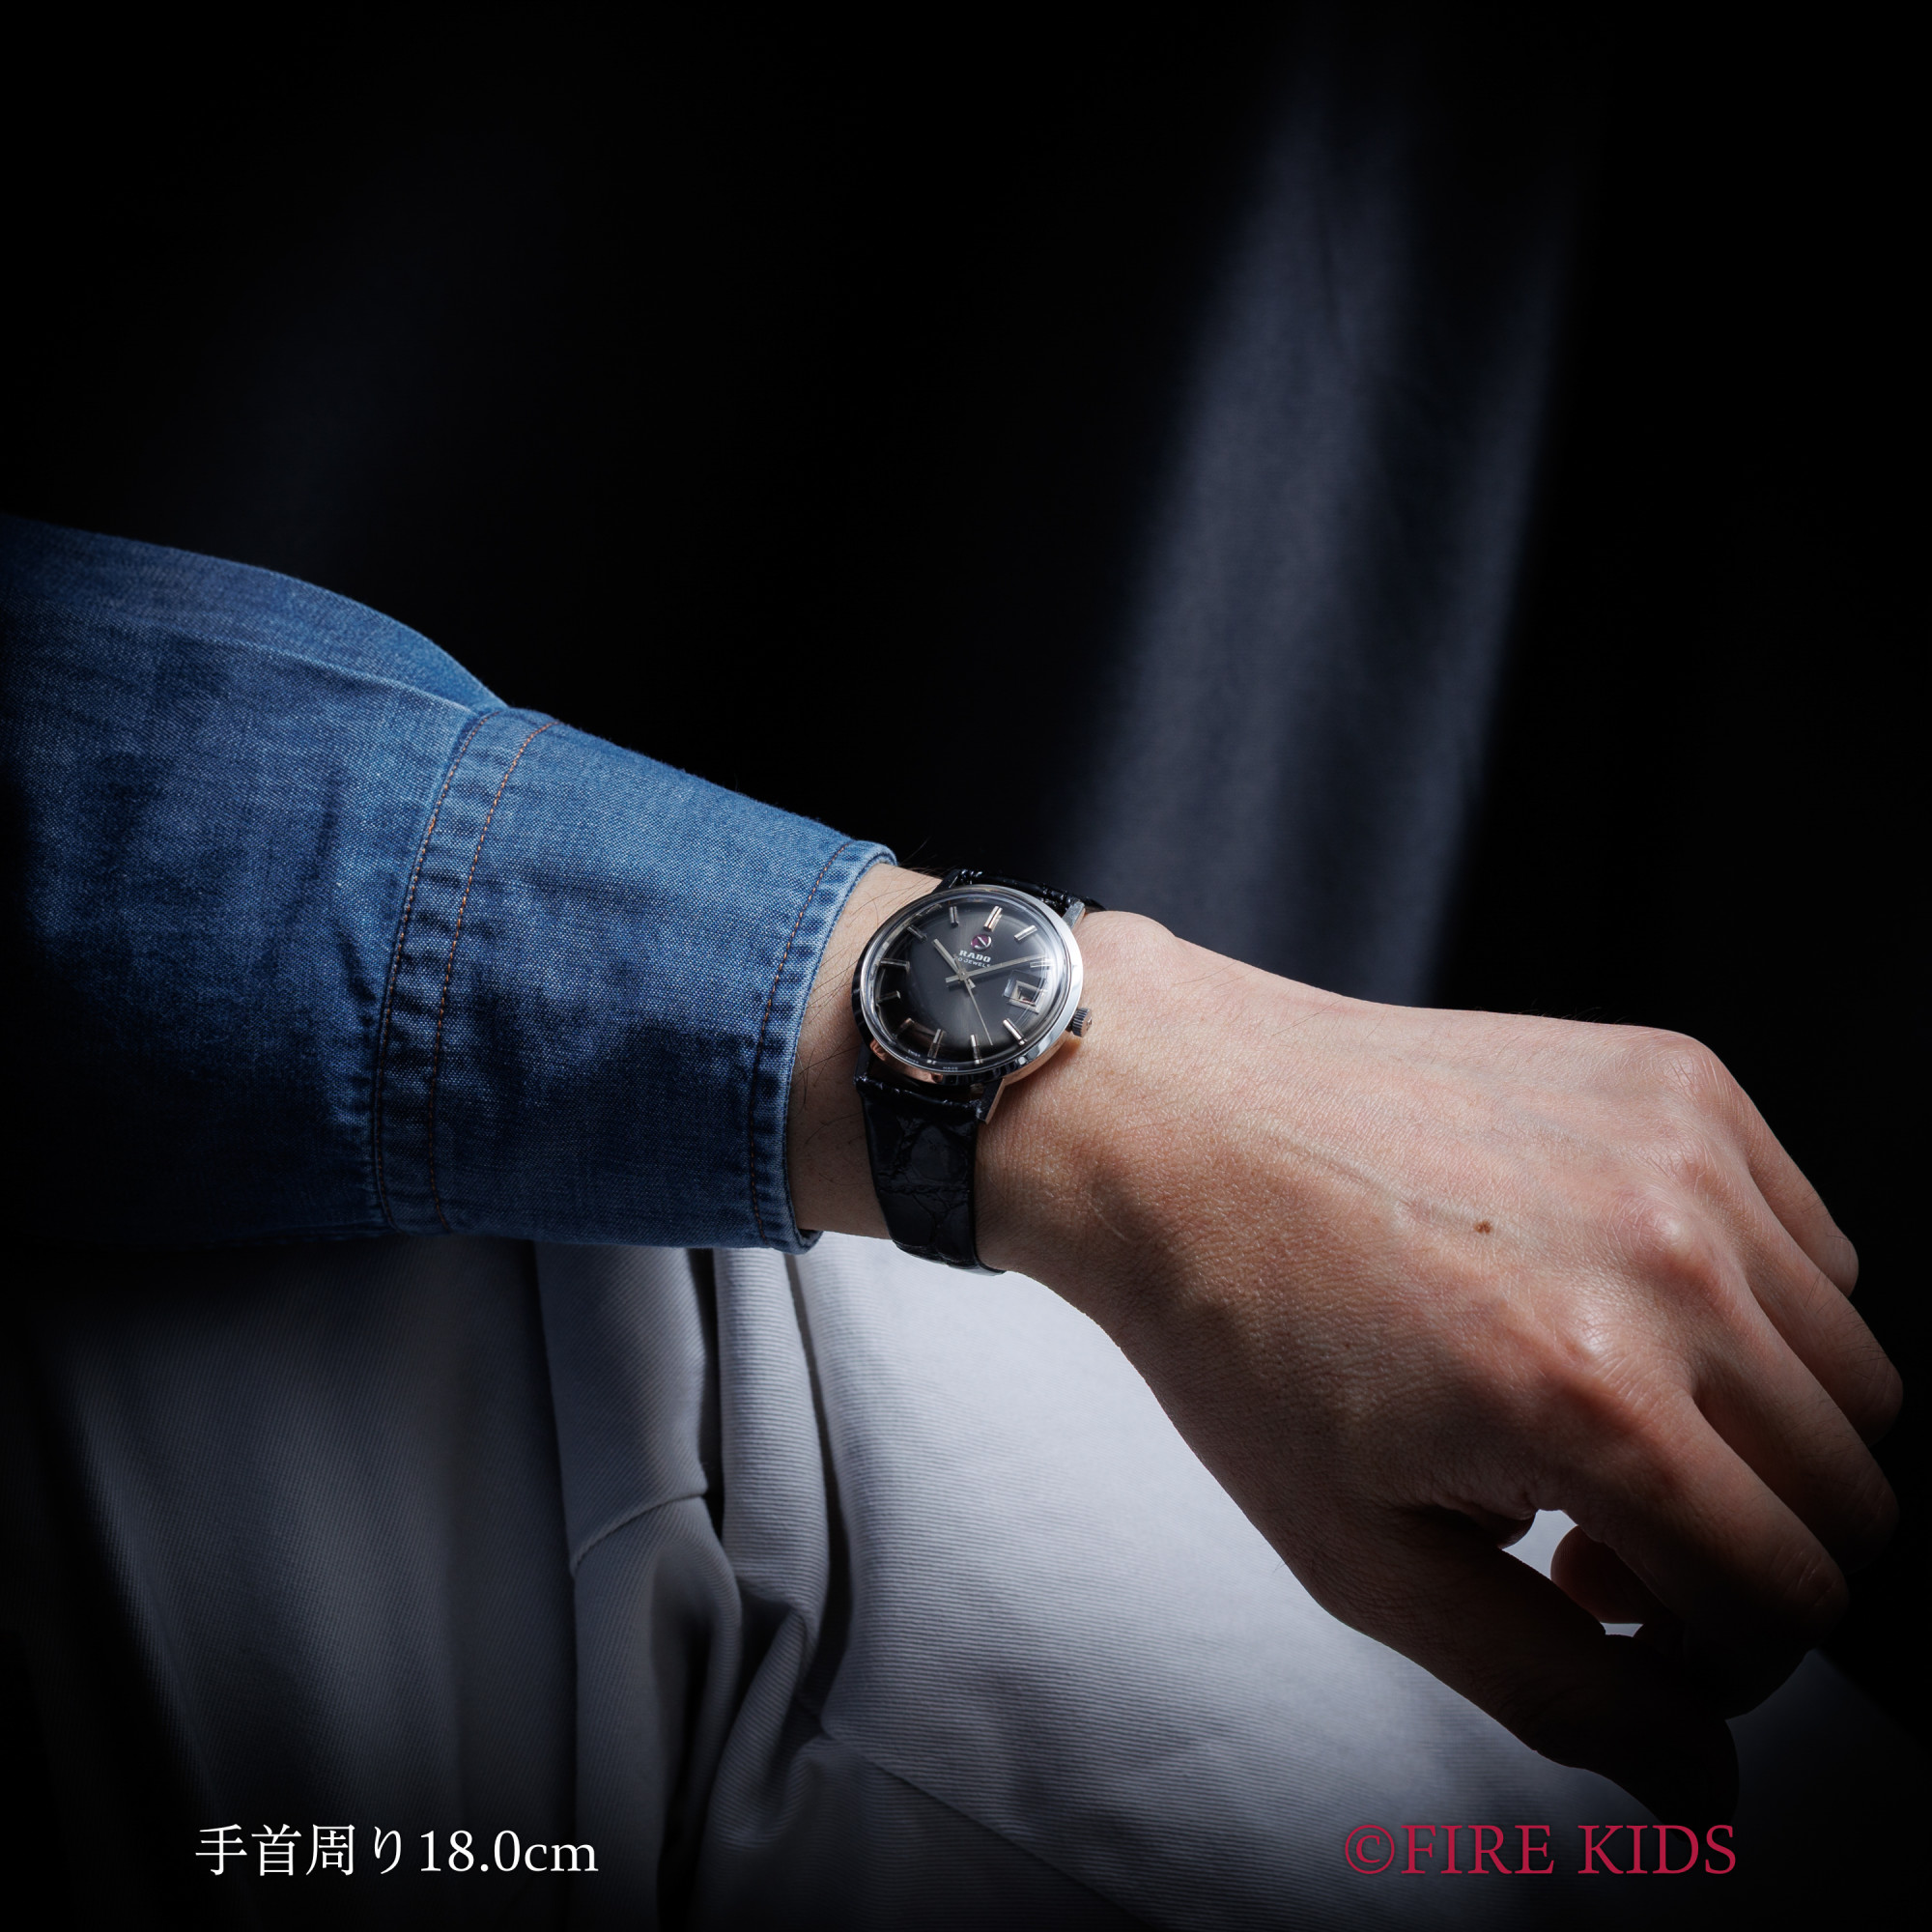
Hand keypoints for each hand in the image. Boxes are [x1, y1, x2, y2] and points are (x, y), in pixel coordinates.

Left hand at [787, 873, 1900, 1819]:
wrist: (1174, 1121)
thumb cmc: (1241, 1325)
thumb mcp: (1365, 1556)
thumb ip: (1555, 1688)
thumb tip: (1700, 1778)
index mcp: (1592, 1400)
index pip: (1796, 1593)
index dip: (1719, 1652)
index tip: (1619, 1618)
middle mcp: (1667, 1264)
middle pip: (1854, 1486)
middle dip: (1743, 1548)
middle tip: (1593, 1526)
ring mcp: (1683, 1150)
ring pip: (1851, 1364)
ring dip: (1755, 1429)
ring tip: (1596, 1410)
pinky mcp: (1676, 1075)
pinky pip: (1804, 1239)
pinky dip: (1745, 1302)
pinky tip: (1605, 1301)